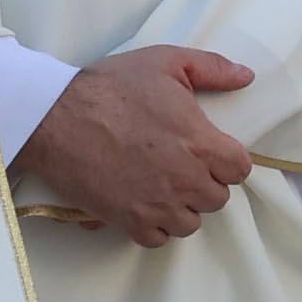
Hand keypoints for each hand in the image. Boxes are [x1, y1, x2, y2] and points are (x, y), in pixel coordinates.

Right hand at [16, 45, 260, 240]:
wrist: (55, 117)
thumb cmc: (111, 87)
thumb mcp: (165, 61)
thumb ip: (212, 68)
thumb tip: (246, 76)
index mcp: (200, 142)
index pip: (240, 170)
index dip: (228, 160)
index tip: (211, 151)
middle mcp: (184, 179)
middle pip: (218, 198)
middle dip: (205, 182)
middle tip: (182, 164)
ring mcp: (156, 203)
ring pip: (190, 223)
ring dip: (182, 207)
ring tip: (164, 186)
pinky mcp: (127, 220)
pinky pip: (157, 239)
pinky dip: (155, 227)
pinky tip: (144, 204)